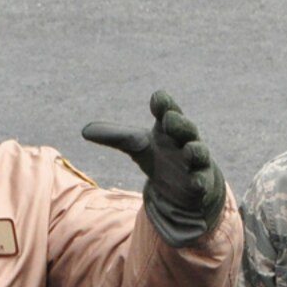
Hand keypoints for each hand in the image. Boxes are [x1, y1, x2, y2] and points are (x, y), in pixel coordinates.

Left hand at [83, 91, 225, 247]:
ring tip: (189, 150)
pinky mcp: (201, 181)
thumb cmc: (162, 157)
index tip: (158, 100)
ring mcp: (195, 161)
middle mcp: (184, 140)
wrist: (185, 186)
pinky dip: (200, 180)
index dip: (163, 104)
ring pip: (198, 152)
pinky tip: (195, 182)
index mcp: (168, 126)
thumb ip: (115, 137)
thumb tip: (84, 131)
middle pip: (185, 128)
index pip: (167, 109)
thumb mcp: (137, 146)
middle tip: (169, 119)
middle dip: (178, 123)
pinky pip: (202, 179)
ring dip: (195, 150)